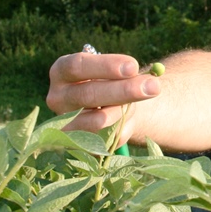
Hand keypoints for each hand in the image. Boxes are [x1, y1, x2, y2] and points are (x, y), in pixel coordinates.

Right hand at [46, 51, 162, 134]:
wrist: (108, 107)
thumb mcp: (115, 73)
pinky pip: (105, 140)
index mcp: (62, 71)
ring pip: (96, 121)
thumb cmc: (111, 82)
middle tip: (153, 86)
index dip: (106, 66)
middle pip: (88, 94)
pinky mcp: (76, 146)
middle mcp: (57, 97)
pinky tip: (126, 121)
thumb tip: (148, 84)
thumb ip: (126, 76)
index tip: (134, 67)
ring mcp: (63, 124)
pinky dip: (123, 129)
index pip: (78, 66)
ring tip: (135, 105)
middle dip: (124, 90)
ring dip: (123, 112)